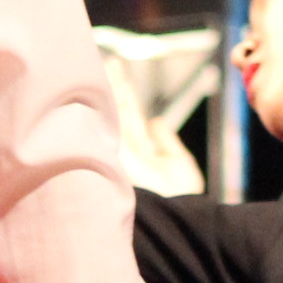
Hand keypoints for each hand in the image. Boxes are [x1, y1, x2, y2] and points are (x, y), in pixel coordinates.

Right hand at [104, 59, 207, 194]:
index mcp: (141, 154)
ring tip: (107, 64)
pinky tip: (103, 83)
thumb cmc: (179, 203)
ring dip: (112, 88)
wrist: (172, 221)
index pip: (129, 118)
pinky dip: (109, 104)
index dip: (124, 95)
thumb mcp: (179, 168)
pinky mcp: (115, 154)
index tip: (118, 72)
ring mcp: (119, 151)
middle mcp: (126, 150)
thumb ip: (167, 144)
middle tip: (106, 61)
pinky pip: (111, 124)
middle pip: (117, 111)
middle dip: (113, 87)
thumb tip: (156, 121)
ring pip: (113, 113)